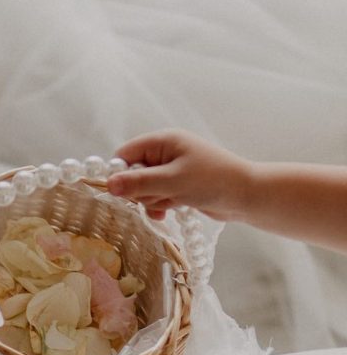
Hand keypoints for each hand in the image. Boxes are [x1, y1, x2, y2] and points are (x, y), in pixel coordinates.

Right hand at [107, 129, 252, 221]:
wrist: (246, 196)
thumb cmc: (212, 181)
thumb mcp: (172, 182)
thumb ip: (139, 183)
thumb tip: (108, 184)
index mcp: (163, 141)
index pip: (125, 154)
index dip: (119, 173)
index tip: (121, 193)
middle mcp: (165, 153)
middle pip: (133, 174)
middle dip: (141, 191)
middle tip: (159, 196)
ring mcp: (172, 170)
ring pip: (145, 189)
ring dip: (153, 201)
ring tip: (171, 203)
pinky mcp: (178, 186)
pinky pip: (157, 197)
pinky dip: (160, 206)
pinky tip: (168, 213)